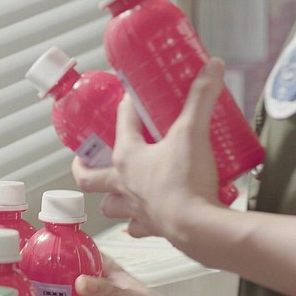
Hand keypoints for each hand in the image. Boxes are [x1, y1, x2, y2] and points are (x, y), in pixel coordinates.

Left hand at [72, 59, 226, 238]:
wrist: (197, 226)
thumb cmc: (186, 182)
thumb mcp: (193, 132)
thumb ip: (201, 99)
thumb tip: (211, 67)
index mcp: (127, 158)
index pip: (121, 124)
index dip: (127, 107)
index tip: (131, 97)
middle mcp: (123, 185)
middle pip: (89, 177)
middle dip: (84, 167)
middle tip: (85, 159)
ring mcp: (134, 209)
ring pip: (108, 206)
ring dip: (109, 198)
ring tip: (115, 191)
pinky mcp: (152, 227)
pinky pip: (136, 228)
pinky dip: (136, 224)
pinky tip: (141, 219)